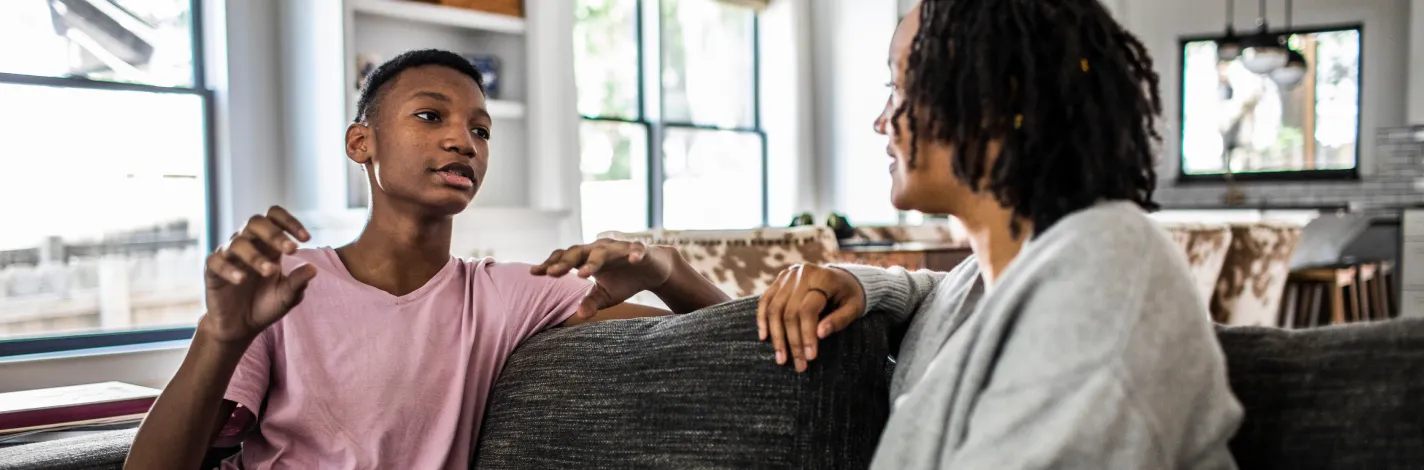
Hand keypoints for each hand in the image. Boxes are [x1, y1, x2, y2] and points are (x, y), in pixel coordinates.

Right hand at [200, 206, 316, 344]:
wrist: (241, 327)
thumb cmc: (265, 305)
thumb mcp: (287, 296)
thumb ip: (298, 282)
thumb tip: (313, 269)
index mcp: (268, 246)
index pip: (274, 218)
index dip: (290, 222)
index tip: (307, 238)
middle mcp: (248, 245)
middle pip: (255, 222)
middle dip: (275, 234)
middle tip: (292, 250)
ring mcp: (228, 256)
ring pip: (237, 242)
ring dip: (256, 256)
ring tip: (271, 271)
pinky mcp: (212, 271)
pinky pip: (216, 262)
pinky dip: (229, 269)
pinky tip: (242, 280)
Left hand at [530, 239, 676, 318]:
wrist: (653, 270)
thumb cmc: (624, 281)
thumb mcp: (605, 295)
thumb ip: (590, 302)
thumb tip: (579, 316)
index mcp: (588, 258)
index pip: (565, 258)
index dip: (550, 264)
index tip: (534, 273)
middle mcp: (600, 249)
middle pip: (579, 252)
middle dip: (565, 262)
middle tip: (552, 273)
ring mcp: (620, 248)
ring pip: (603, 251)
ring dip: (593, 261)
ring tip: (583, 274)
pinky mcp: (640, 249)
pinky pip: (636, 250)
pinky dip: (634, 253)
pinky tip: (633, 260)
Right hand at [758, 264, 865, 371]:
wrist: (843, 277)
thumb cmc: (850, 295)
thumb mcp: (854, 308)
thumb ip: (839, 320)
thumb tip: (820, 335)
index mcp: (823, 278)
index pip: (807, 310)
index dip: (806, 335)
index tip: (810, 357)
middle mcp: (802, 274)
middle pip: (789, 312)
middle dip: (792, 341)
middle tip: (798, 364)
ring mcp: (788, 275)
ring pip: (774, 309)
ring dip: (776, 336)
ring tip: (781, 358)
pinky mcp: (779, 280)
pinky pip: (765, 300)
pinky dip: (762, 319)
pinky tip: (764, 337)